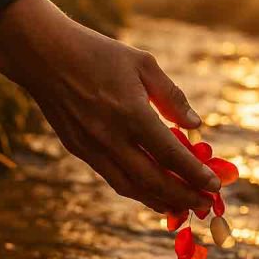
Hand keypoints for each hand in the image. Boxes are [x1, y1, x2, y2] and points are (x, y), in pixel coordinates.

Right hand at [0, 0, 219, 212]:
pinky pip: (112, 178)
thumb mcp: (142, 63)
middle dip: (183, 196)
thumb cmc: (97, 53)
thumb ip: (171, 96)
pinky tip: (150, 190)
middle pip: (153, 180)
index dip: (195, 174)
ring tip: (180, 206)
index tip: (215, 186)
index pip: (170, 154)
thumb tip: (195, 124)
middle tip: (205, 204)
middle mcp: (111, 137)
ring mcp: (92, 147)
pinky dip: (135, 190)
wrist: (44, 56)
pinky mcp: (78, 150)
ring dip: (159, 200)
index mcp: (132, 113)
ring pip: (130, 187)